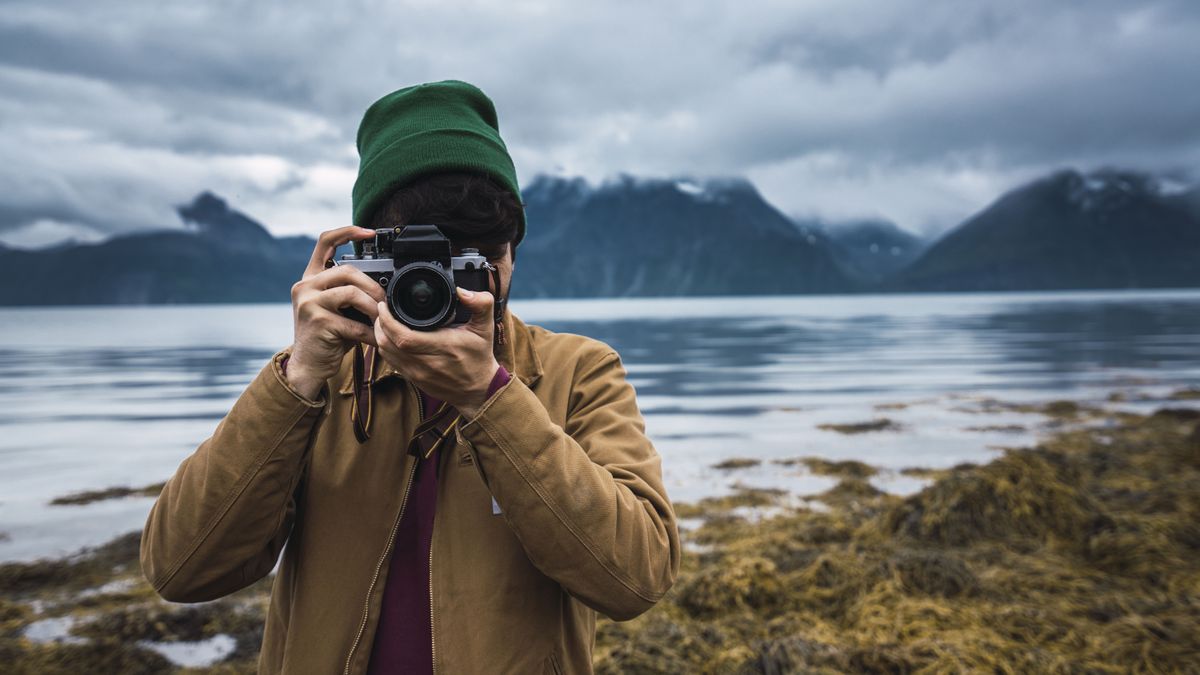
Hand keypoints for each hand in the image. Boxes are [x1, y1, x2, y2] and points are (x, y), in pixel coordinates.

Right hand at [287, 226, 386, 399]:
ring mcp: (308, 302)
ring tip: (382, 320)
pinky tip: (374, 339)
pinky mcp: (317, 321)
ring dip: (374, 308)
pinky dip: (369, 332)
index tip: (370, 232)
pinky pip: (353, 322)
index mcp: (311, 278)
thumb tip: (385, 284)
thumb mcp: (338, 309)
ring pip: (352, 293)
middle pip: (348, 270)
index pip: (325, 241)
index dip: (348, 231)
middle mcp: (305, 285)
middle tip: (386, 302)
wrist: (309, 366)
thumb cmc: (329, 337)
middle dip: (373, 286)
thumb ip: (352, 292)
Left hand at [373, 287, 499, 417]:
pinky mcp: (413, 379)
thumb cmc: (479, 357)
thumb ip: (480, 304)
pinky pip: (390, 362)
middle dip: (380, 324)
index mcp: (443, 347)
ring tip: (383, 320)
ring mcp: (418, 373)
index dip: (388, 320)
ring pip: (386, 353)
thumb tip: (462, 290)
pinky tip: (389, 336)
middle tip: (382, 309)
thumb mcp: (485, 328)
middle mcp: (427, 362)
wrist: (478, 389)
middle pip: (388, 344)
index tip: (386, 305)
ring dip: (380, 335)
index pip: (404, 336)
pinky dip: (385, 347)